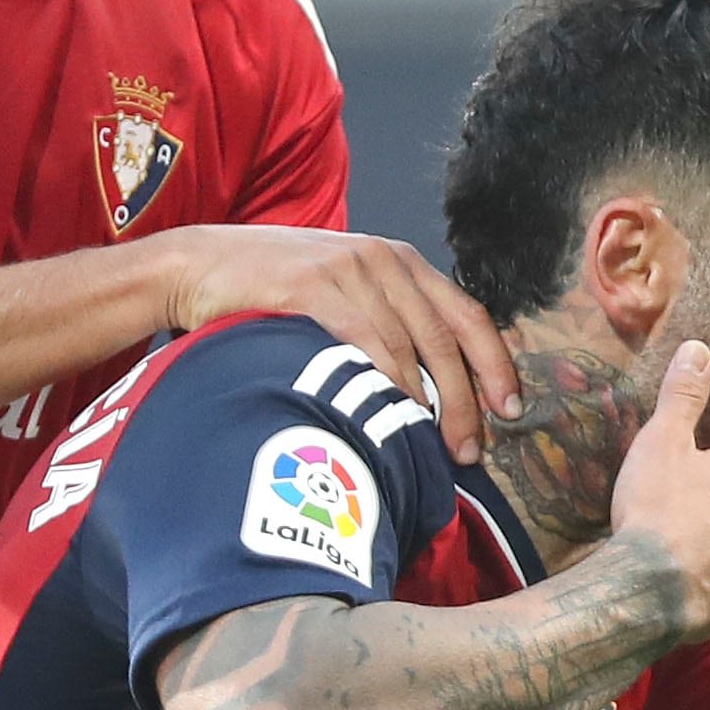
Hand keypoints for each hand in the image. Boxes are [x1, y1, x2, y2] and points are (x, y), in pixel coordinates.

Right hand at [157, 226, 517, 458]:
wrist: (197, 266)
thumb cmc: (266, 292)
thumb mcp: (337, 295)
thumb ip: (380, 324)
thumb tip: (421, 390)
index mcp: (398, 261)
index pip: (467, 313)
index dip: (495, 363)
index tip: (511, 408)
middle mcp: (383, 259)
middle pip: (447, 336)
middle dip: (467, 399)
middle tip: (472, 450)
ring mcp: (350, 269)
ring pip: (412, 344)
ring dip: (432, 402)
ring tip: (437, 448)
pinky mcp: (315, 285)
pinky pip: (368, 341)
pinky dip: (389, 381)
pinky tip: (397, 416)